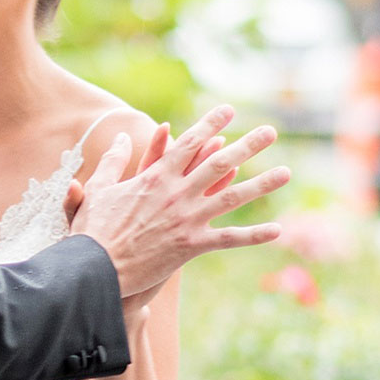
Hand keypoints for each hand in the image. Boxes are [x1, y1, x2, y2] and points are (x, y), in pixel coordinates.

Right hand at [70, 105, 287, 304]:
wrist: (96, 269)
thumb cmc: (92, 230)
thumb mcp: (99, 189)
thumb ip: (112, 161)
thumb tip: (120, 136)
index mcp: (155, 177)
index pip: (189, 143)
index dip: (210, 124)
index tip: (228, 110)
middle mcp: (177, 193)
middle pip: (219, 163)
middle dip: (248, 145)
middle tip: (270, 131)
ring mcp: (187, 219)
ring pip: (232, 197)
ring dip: (262, 184)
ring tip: (286, 172)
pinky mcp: (190, 246)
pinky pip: (228, 239)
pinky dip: (253, 236)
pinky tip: (277, 230)